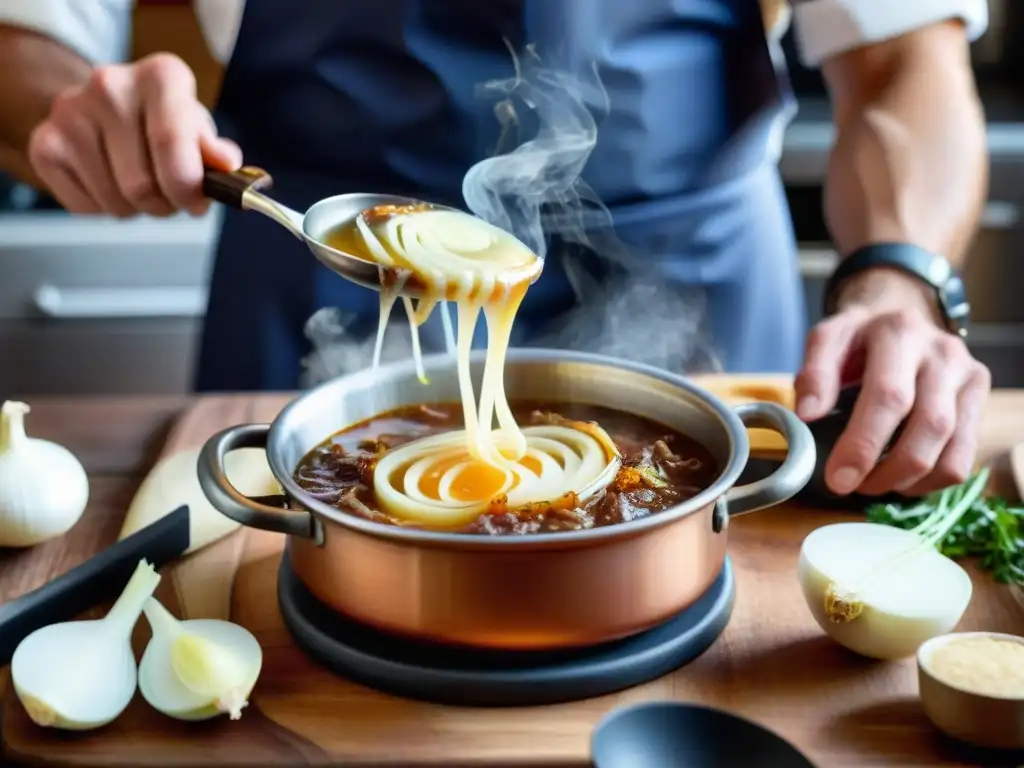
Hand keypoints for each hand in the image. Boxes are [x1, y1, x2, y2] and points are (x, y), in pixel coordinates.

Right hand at [28, 53, 241, 217]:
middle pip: (141, 185)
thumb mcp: (197, 128)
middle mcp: (110, 85)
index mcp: (160, 77)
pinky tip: (109, 181)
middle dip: (164, 204)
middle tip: (169, 196)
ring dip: (135, 209)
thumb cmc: (161, 121)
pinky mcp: (44, 143)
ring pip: (114, 201)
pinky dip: (104, 208)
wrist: (101, 107)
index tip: (196, 203)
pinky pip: (84, 207)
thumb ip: (216, 152)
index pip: (171, 144)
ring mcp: (70, 113)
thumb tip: (226, 164)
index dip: (188, 189)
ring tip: (139, 185)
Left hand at [795, 268, 990, 496]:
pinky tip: (902, 478)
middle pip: (929, 424)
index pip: (889, 396)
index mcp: (899, 332)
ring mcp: (968, 374)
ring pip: (951, 446)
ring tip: (872, 483)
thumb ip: (814, 374)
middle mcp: (942, 352)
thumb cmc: (858, 338)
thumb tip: (808, 415)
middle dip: (888, 469)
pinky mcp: (979, 397)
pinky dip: (931, 480)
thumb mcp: (827, 340)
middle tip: (852, 486)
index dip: (863, 443)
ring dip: (909, 478)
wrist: (900, 315)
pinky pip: (964, 456)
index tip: (838, 478)